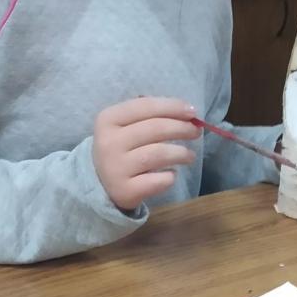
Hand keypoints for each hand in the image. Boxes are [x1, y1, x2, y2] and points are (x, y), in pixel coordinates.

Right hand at [93, 97, 200, 211]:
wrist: (100, 182)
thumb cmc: (121, 147)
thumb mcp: (125, 125)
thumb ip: (151, 115)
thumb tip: (188, 112)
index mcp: (108, 119)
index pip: (145, 106)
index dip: (173, 106)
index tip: (192, 111)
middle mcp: (109, 142)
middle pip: (155, 129)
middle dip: (181, 128)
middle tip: (196, 132)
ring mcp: (115, 168)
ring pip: (158, 154)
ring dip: (181, 153)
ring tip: (190, 155)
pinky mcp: (125, 191)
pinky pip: (158, 181)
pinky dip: (170, 177)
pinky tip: (171, 174)